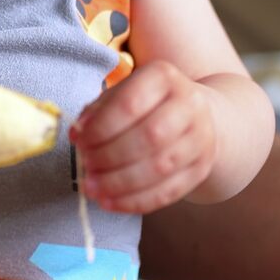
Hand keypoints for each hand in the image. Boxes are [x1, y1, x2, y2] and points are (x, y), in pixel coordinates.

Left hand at [68, 60, 216, 212]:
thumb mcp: (122, 94)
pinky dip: (135, 201)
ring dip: (120, 183)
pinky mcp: (202, 168)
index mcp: (163, 77)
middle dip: (110, 157)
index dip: (101, 128)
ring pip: (160, 167)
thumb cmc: (146, 104)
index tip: (79, 143)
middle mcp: (189, 104)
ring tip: (93, 187)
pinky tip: (110, 202)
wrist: (195, 115)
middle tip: (86, 168)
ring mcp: (201, 137)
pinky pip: (169, 191)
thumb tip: (77, 134)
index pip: (130, 104)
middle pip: (149, 137)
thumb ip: (97, 112)